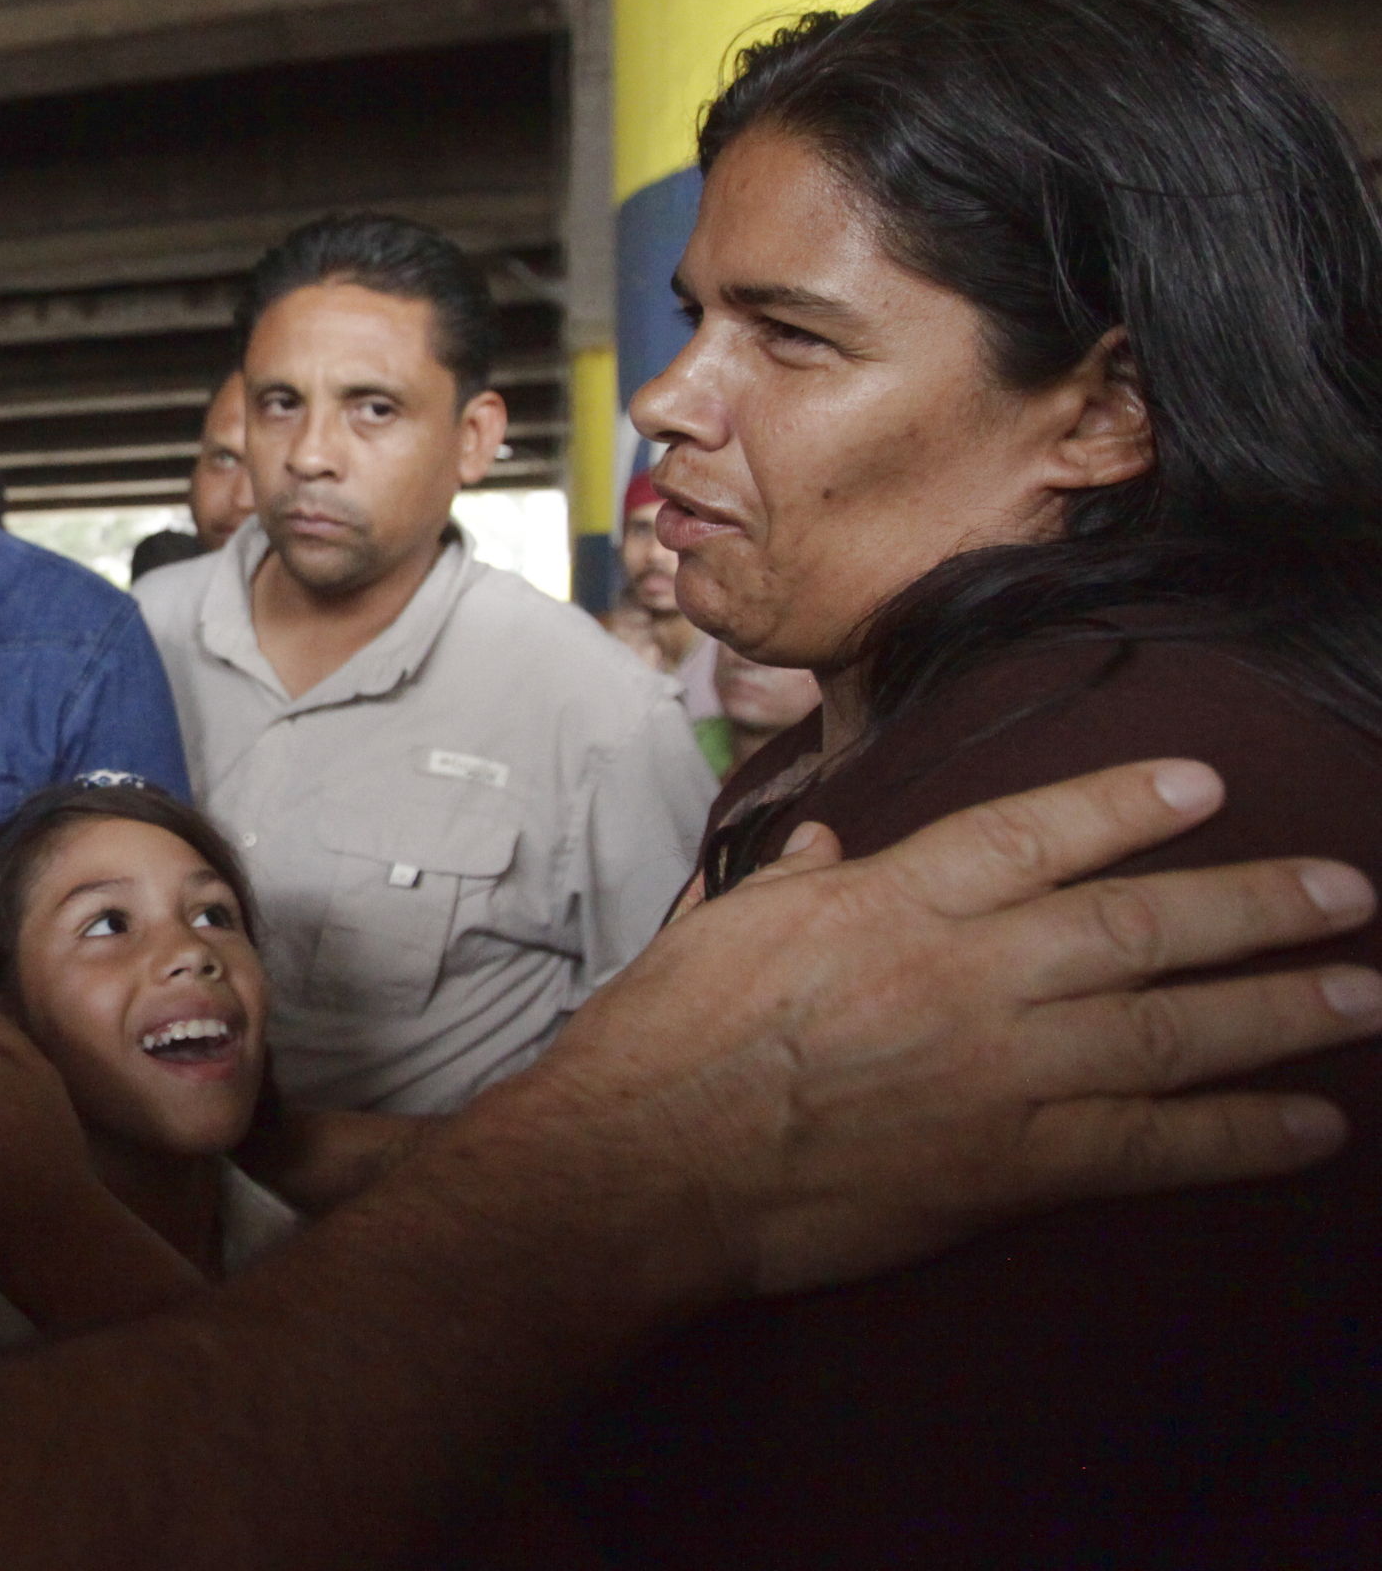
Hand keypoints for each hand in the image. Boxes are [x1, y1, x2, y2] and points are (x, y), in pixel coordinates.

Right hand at [511, 759, 1381, 1304]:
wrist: (641, 1163)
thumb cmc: (663, 1041)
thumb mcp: (717, 925)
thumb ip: (789, 877)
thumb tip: (824, 842)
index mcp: (887, 899)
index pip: (1033, 832)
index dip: (1127, 804)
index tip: (1207, 784)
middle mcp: (961, 971)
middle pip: (1138, 922)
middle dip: (1254, 904)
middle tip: (1348, 890)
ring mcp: (994, 1070)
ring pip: (1168, 1026)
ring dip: (1280, 1008)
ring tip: (1362, 992)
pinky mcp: (1005, 1167)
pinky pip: (1151, 1147)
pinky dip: (1240, 1136)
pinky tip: (1311, 1125)